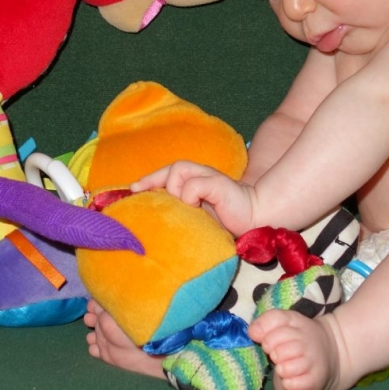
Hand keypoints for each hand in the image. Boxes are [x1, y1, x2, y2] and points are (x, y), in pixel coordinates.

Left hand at [133, 160, 258, 235]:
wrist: (255, 218)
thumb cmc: (227, 220)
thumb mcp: (198, 214)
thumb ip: (183, 208)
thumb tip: (155, 213)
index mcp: (196, 181)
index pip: (168, 173)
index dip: (150, 179)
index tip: (133, 189)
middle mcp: (201, 175)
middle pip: (171, 169)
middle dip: (154, 180)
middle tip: (140, 193)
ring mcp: (209, 177)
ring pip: (178, 172)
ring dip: (175, 191)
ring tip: (187, 208)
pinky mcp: (217, 183)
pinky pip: (192, 186)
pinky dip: (189, 197)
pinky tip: (197, 209)